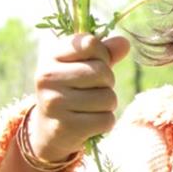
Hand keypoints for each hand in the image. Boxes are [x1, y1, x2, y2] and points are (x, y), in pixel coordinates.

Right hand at [30, 33, 129, 160]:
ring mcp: (54, 103)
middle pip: (102, 72)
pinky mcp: (65, 127)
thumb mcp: (85, 65)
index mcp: (51, 56)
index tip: (92, 64)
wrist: (50, 129)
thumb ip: (105, 53)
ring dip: (107, 104)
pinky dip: (105, 122)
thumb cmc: (74, 89)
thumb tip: (124, 43)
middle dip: (108, 82)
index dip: (102, 54)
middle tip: (93, 89)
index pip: (90, 43)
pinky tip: (88, 122)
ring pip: (107, 98)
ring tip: (90, 106)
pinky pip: (106, 120)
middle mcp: (48, 77)